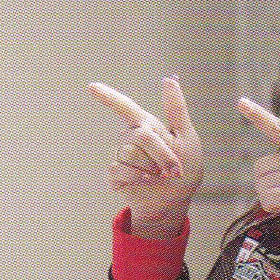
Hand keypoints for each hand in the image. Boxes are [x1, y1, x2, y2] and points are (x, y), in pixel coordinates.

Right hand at [89, 76, 203, 235]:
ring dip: (152, 168)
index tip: (91, 87)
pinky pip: (121, 169)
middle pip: (140, 136)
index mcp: (146, 125)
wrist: (174, 200)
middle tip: (174, 169)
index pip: (124, 107)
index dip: (107, 96)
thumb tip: (169, 79)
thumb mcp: (187, 137)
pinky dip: (138, 178)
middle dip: (161, 154)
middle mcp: (130, 138)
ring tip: (159, 176)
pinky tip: (145, 182)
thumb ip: (177, 110)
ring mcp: (120, 155)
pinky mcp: (114, 174)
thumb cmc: (185, 168)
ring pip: (131, 154)